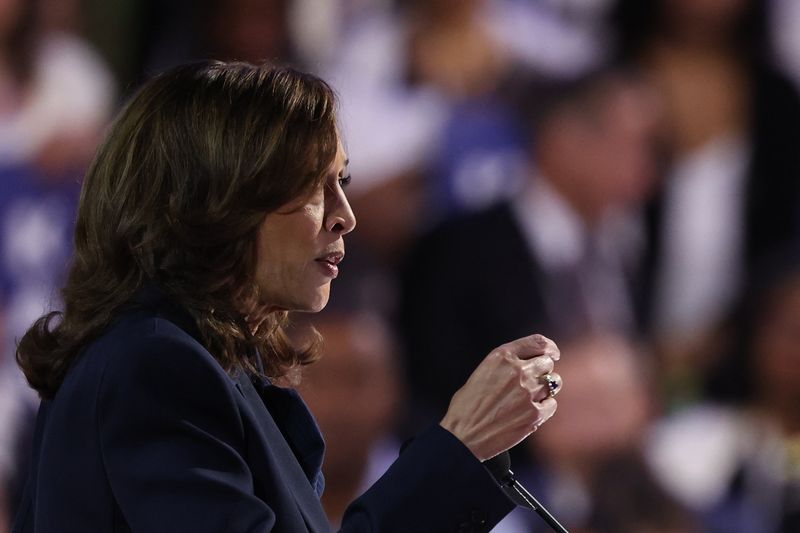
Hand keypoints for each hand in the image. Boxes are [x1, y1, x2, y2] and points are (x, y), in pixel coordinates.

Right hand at [439, 334, 560, 460]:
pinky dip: (545, 407)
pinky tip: (530, 412)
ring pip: (554, 383)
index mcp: (502, 357)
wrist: (463, 436)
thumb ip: (505, 365)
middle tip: (532, 382)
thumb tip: (526, 365)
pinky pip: (552, 404)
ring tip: (531, 398)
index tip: (553, 353)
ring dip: (546, 388)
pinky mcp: (535, 414)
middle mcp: (518, 371)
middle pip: (547, 363)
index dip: (549, 348)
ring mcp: (528, 393)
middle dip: (542, 371)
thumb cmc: (466, 407)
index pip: (537, 342)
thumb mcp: (481, 372)